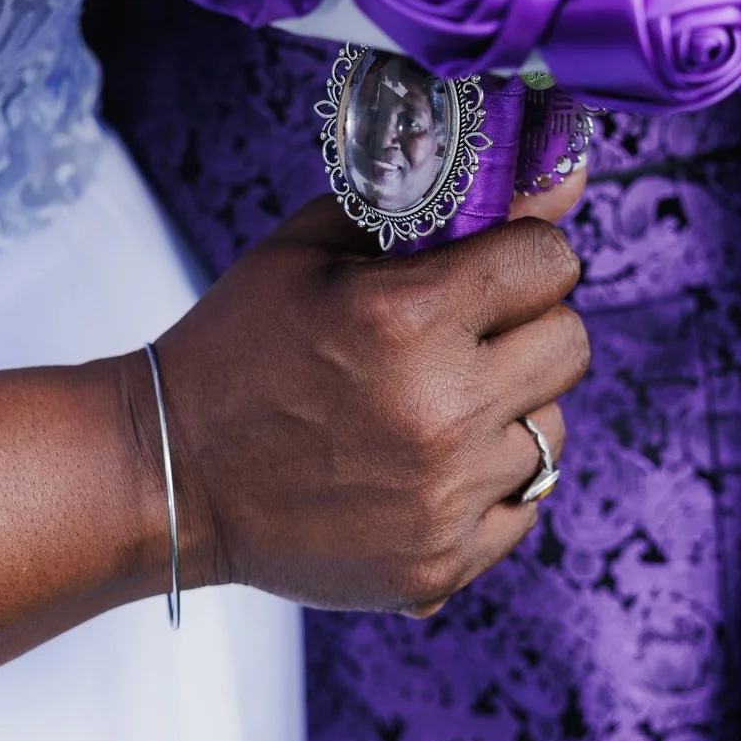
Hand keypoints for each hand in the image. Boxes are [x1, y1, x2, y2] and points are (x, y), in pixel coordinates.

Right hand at [151, 196, 588, 612]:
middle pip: (570, 345)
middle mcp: (440, 409)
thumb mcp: (315, 249)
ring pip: (553, 429)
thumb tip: (560, 176)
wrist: (170, 476)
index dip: (522, 255)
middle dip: (527, 326)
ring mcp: (445, 497)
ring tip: (435, 406)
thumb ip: (439, 207)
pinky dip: (488, 484)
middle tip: (466, 336)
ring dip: (508, 409)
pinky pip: (525, 506)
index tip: (490, 269)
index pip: (550, 261)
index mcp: (408, 316)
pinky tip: (426, 466)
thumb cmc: (239, 346)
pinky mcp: (441, 563)